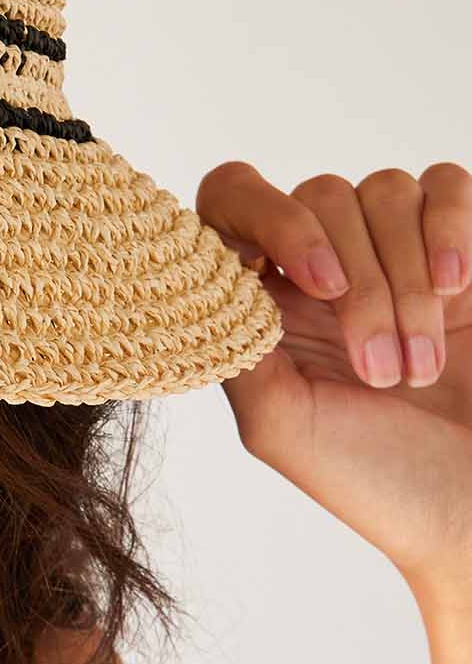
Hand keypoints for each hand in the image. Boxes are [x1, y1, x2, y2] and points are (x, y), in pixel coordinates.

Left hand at [197, 160, 471, 589]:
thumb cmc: (378, 478)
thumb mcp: (281, 425)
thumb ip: (237, 346)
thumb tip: (216, 274)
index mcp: (266, 301)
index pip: (231, 203)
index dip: (268, 218)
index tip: (319, 286)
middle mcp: (321, 266)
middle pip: (319, 197)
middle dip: (362, 287)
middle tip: (383, 375)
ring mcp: (391, 251)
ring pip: (382, 190)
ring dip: (407, 281)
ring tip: (421, 370)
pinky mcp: (458, 248)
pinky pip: (443, 184)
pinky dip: (448, 227)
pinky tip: (456, 289)